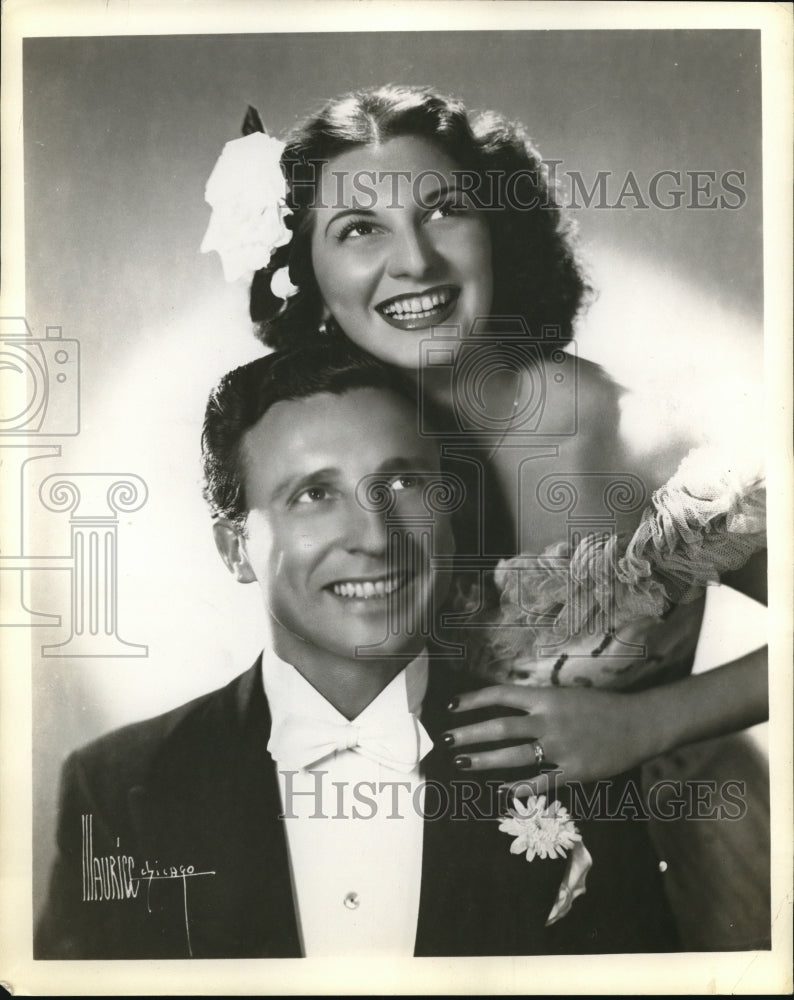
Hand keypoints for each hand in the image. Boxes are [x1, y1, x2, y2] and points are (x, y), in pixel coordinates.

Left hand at [443, 684, 653, 796]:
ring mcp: (561, 748)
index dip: (473, 700)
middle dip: (470, 734)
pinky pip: (540, 783)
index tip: (451, 706)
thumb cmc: (600, 707)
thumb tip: (504, 707)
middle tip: (446, 740)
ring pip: (514, 757)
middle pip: (500, 728)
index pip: (501, 696)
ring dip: (485, 760)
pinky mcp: (573, 771)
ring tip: (462, 763)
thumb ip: (537, 704)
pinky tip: (500, 791)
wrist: (639, 724)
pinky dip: (519, 788)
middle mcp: (549, 721)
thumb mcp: (566, 696)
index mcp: (547, 698)